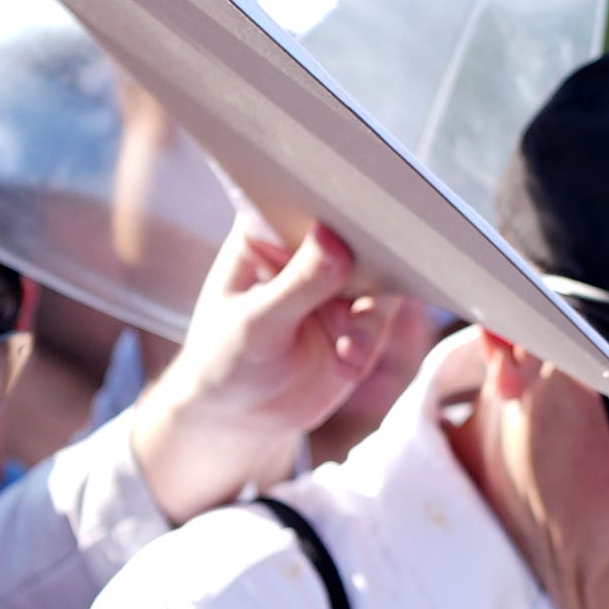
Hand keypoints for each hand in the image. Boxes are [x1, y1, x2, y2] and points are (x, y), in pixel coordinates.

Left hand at [125, 217, 419, 519]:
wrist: (241, 418)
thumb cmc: (225, 360)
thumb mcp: (253, 324)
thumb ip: (297, 285)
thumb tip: (335, 239)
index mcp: (266, 232)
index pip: (300, 196)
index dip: (326, 190)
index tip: (349, 195)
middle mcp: (307, 251)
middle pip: (350, 226)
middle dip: (368, 241)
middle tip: (382, 253)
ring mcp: (337, 284)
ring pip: (377, 271)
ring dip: (371, 305)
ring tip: (350, 341)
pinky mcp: (359, 319)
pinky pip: (383, 315)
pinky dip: (370, 336)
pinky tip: (347, 359)